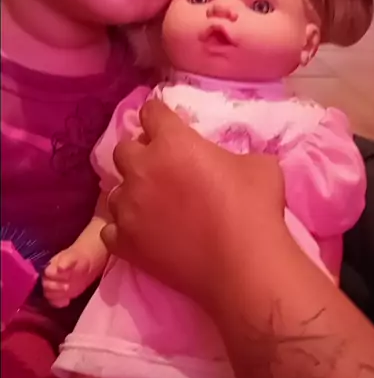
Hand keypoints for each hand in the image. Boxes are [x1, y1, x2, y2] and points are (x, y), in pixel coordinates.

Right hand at [42, 249, 96, 307]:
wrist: (88, 261)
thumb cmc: (80, 257)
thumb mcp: (74, 256)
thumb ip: (66, 261)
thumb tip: (60, 267)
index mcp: (51, 266)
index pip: (47, 274)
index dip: (53, 277)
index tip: (66, 277)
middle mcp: (50, 277)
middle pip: (46, 286)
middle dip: (55, 288)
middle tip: (67, 287)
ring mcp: (55, 285)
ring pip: (49, 294)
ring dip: (57, 296)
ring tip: (68, 294)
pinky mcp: (61, 293)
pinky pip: (55, 300)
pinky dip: (59, 302)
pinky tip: (67, 301)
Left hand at [102, 101, 284, 309]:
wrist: (243, 266)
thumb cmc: (255, 209)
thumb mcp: (258, 163)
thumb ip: (231, 153)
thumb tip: (226, 161)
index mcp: (172, 142)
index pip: (151, 112)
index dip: (160, 117)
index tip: (167, 126)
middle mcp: (142, 169)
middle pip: (124, 149)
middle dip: (141, 154)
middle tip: (162, 168)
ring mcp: (128, 208)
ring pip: (115, 191)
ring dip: (132, 193)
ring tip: (152, 206)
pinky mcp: (124, 243)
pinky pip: (111, 229)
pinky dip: (125, 229)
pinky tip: (144, 234)